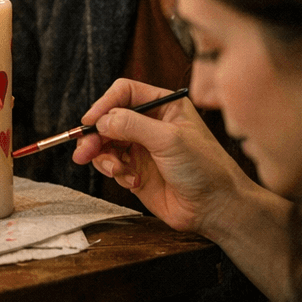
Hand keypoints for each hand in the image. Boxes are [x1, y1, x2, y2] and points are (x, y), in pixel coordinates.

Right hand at [72, 78, 247, 234]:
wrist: (216, 208)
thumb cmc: (205, 168)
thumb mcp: (169, 140)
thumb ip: (132, 125)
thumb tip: (101, 120)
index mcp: (163, 106)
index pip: (124, 93)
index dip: (104, 104)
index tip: (90, 122)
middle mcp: (150, 124)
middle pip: (108, 119)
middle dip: (96, 135)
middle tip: (85, 151)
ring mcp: (141, 148)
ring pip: (105, 143)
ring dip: (104, 157)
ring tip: (115, 170)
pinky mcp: (135, 170)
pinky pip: (111, 165)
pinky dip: (115, 172)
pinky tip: (132, 181)